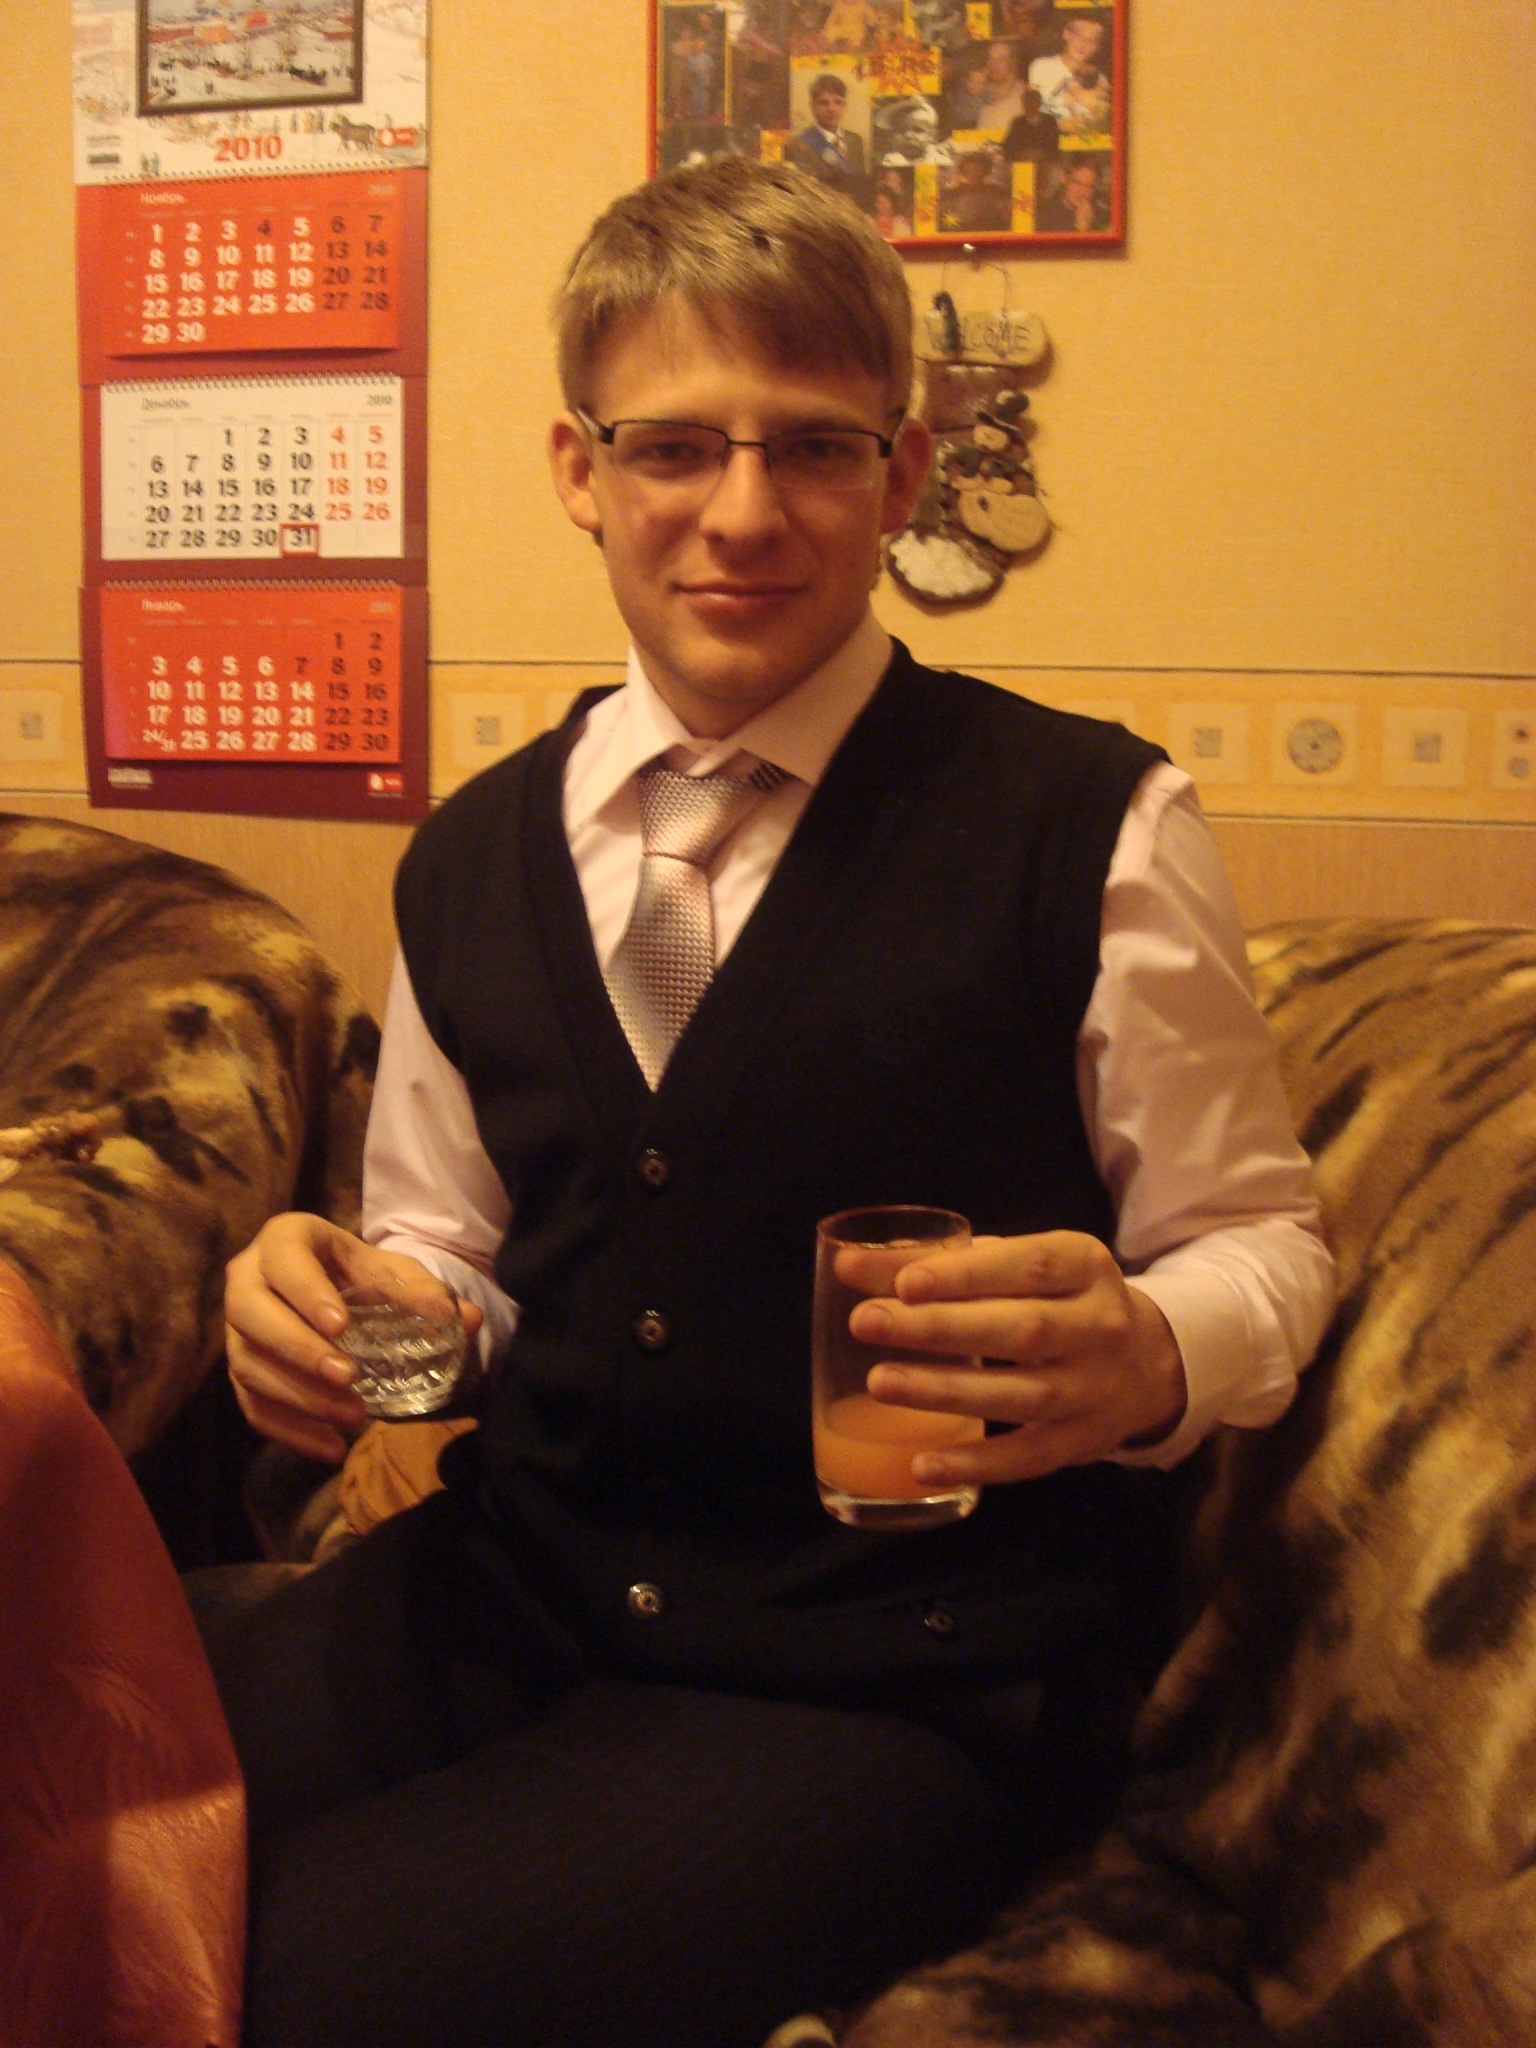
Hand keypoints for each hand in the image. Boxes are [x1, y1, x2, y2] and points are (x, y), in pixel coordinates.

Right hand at [224, 1213, 483, 1463]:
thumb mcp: (392, 1273)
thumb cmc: (360, 1273)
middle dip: (298, 1350)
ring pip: (248, 1365)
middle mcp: (247, 1279)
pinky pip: (251, 1405)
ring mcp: (237, 1328)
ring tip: (354, 1416)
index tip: (341, 1326)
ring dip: (299, 1397)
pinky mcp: (240, 1369)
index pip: (285, 1261)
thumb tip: (468, 1320)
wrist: (331, 1286)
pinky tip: (331, 1448)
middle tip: (348, 1377)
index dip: (307, 1293)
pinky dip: (289, 1432)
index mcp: (284, 1239)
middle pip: (250, 1314)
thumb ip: (425, 1294)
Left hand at [841, 1230, 1185, 1488]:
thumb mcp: (1016, 1266)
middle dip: (940, 1328)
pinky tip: (923, 1464)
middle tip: (868, 1323)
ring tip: (881, 1382)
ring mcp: (1095, 1390)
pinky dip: (976, 1464)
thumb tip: (848, 1267)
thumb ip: (938, 1264)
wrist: (1146, 1362)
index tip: (905, 1283)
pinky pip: (1029, 1458)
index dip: (965, 1275)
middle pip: (1021, 1330)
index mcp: (1085, 1265)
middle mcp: (1100, 1327)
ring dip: (947, 1391)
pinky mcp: (1084, 1442)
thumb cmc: (1056, 1299)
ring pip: (1022, 1395)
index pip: (1027, 1265)